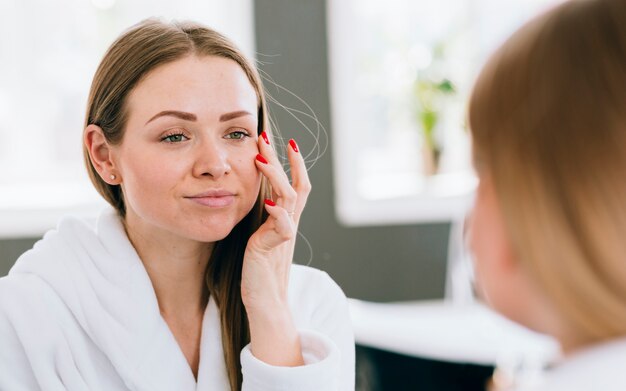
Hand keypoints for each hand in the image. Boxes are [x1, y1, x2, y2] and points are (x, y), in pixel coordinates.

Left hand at [241, 132, 310, 365]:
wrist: (266, 302)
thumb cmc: (260, 271)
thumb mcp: (263, 238)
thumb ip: (266, 220)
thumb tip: (261, 198)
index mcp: (286, 221)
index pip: (296, 185)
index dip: (294, 164)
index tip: (285, 142)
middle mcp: (289, 225)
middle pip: (296, 185)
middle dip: (284, 159)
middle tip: (268, 137)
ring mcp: (283, 235)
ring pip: (288, 198)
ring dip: (275, 175)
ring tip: (260, 157)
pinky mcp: (272, 249)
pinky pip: (283, 227)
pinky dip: (277, 212)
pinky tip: (267, 200)